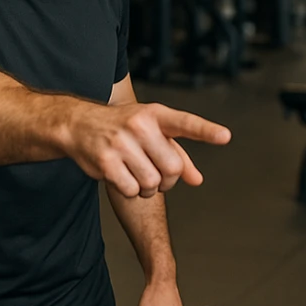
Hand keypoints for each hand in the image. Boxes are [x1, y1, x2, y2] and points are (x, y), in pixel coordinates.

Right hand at [65, 100, 230, 198]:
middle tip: (155, 172)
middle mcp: (140, 125)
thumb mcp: (152, 132)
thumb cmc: (124, 128)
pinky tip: (122, 177)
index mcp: (156, 114)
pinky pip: (132, 190)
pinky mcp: (107, 161)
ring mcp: (122, 142)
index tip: (226, 136)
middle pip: (172, 169)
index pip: (185, 123)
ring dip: (147, 187)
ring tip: (136, 172)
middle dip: (167, 179)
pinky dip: (130, 190)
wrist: (79, 124)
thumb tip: (197, 180)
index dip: (206, 131)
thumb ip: (178, 155)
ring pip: (152, 184)